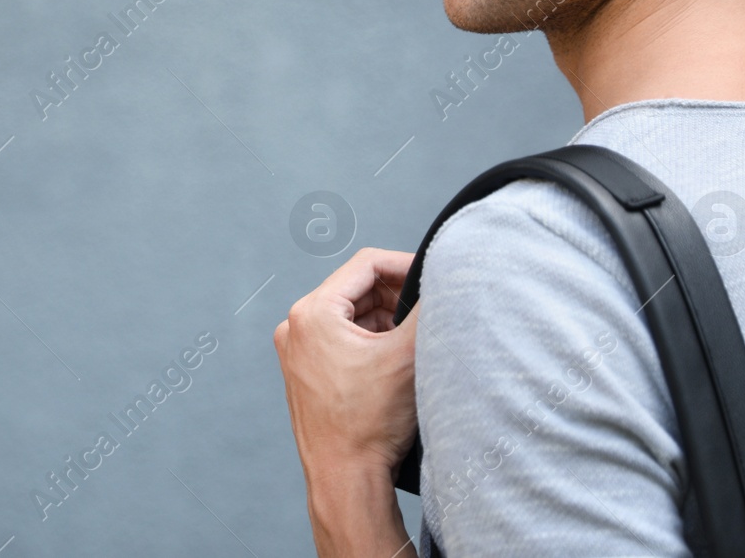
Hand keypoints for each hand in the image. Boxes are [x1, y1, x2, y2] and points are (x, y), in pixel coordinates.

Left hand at [275, 248, 422, 554]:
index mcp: (312, 312)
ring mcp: (298, 351)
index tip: (435, 274)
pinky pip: (343, 340)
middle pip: (358, 290)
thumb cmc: (369, 423)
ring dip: (387, 321)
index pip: (367, 264)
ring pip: (353, 316)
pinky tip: (397, 361)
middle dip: (398, 297)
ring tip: (416, 341)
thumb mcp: (408, 355)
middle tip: (431, 311)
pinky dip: (372, 343)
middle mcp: (296, 327)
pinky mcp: (306, 372)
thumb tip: (448, 277)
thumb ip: (428, 309)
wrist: (345, 480)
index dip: (406, 264)